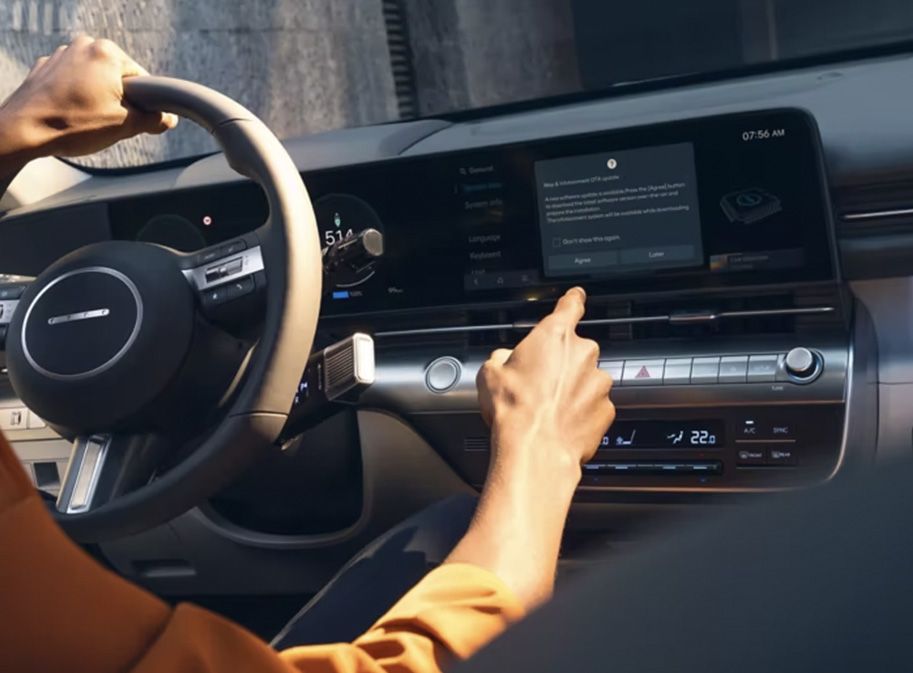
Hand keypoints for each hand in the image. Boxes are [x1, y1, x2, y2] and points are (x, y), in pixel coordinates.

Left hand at [0, 36, 176, 170]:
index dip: (145, 103)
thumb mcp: (125, 126)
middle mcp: (83, 45)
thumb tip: (169, 119)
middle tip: (109, 122)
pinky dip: (75, 98)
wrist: (23, 132)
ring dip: (96, 99)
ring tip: (87, 121)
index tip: (137, 119)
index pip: (143, 79)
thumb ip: (153, 119)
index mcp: (107, 53)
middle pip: (118, 77)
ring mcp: (61, 55)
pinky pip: (72, 82)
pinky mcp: (45, 68)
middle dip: (118, 100)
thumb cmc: (72, 125)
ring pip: (94, 80)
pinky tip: (71, 116)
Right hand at [448, 288, 615, 608]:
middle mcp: (583, 354)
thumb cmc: (513, 410)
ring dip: (571, 391)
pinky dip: (581, 413)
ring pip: (586, 381)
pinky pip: (594, 406)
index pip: (570, 306)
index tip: (577, 297)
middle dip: (560, 365)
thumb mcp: (490, 372)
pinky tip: (560, 425)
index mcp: (555, 335)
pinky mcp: (607, 410)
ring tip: (546, 411)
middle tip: (537, 385)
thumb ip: (504, 357)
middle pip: (575, 351)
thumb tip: (506, 361)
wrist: (535, 450)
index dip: (572, 300)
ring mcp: (599, 383)